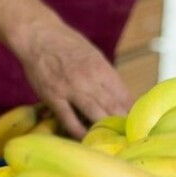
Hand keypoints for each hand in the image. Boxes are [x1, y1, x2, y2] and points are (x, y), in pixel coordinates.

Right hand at [14, 22, 132, 137]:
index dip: (133, 112)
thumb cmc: (67, 43)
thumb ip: (105, 76)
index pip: (124, 96)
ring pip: (95, 115)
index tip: (138, 124)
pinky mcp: (53, 98)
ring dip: (105, 129)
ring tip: (113, 141)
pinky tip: (86, 139)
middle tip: (130, 137)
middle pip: (113, 108)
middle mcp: (89, 80)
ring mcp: (70, 90)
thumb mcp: (93, 55)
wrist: (37, 35)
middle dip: (123, 124)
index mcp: (102, 68)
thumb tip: (121, 97)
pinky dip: (79, 132)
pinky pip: (69, 120)